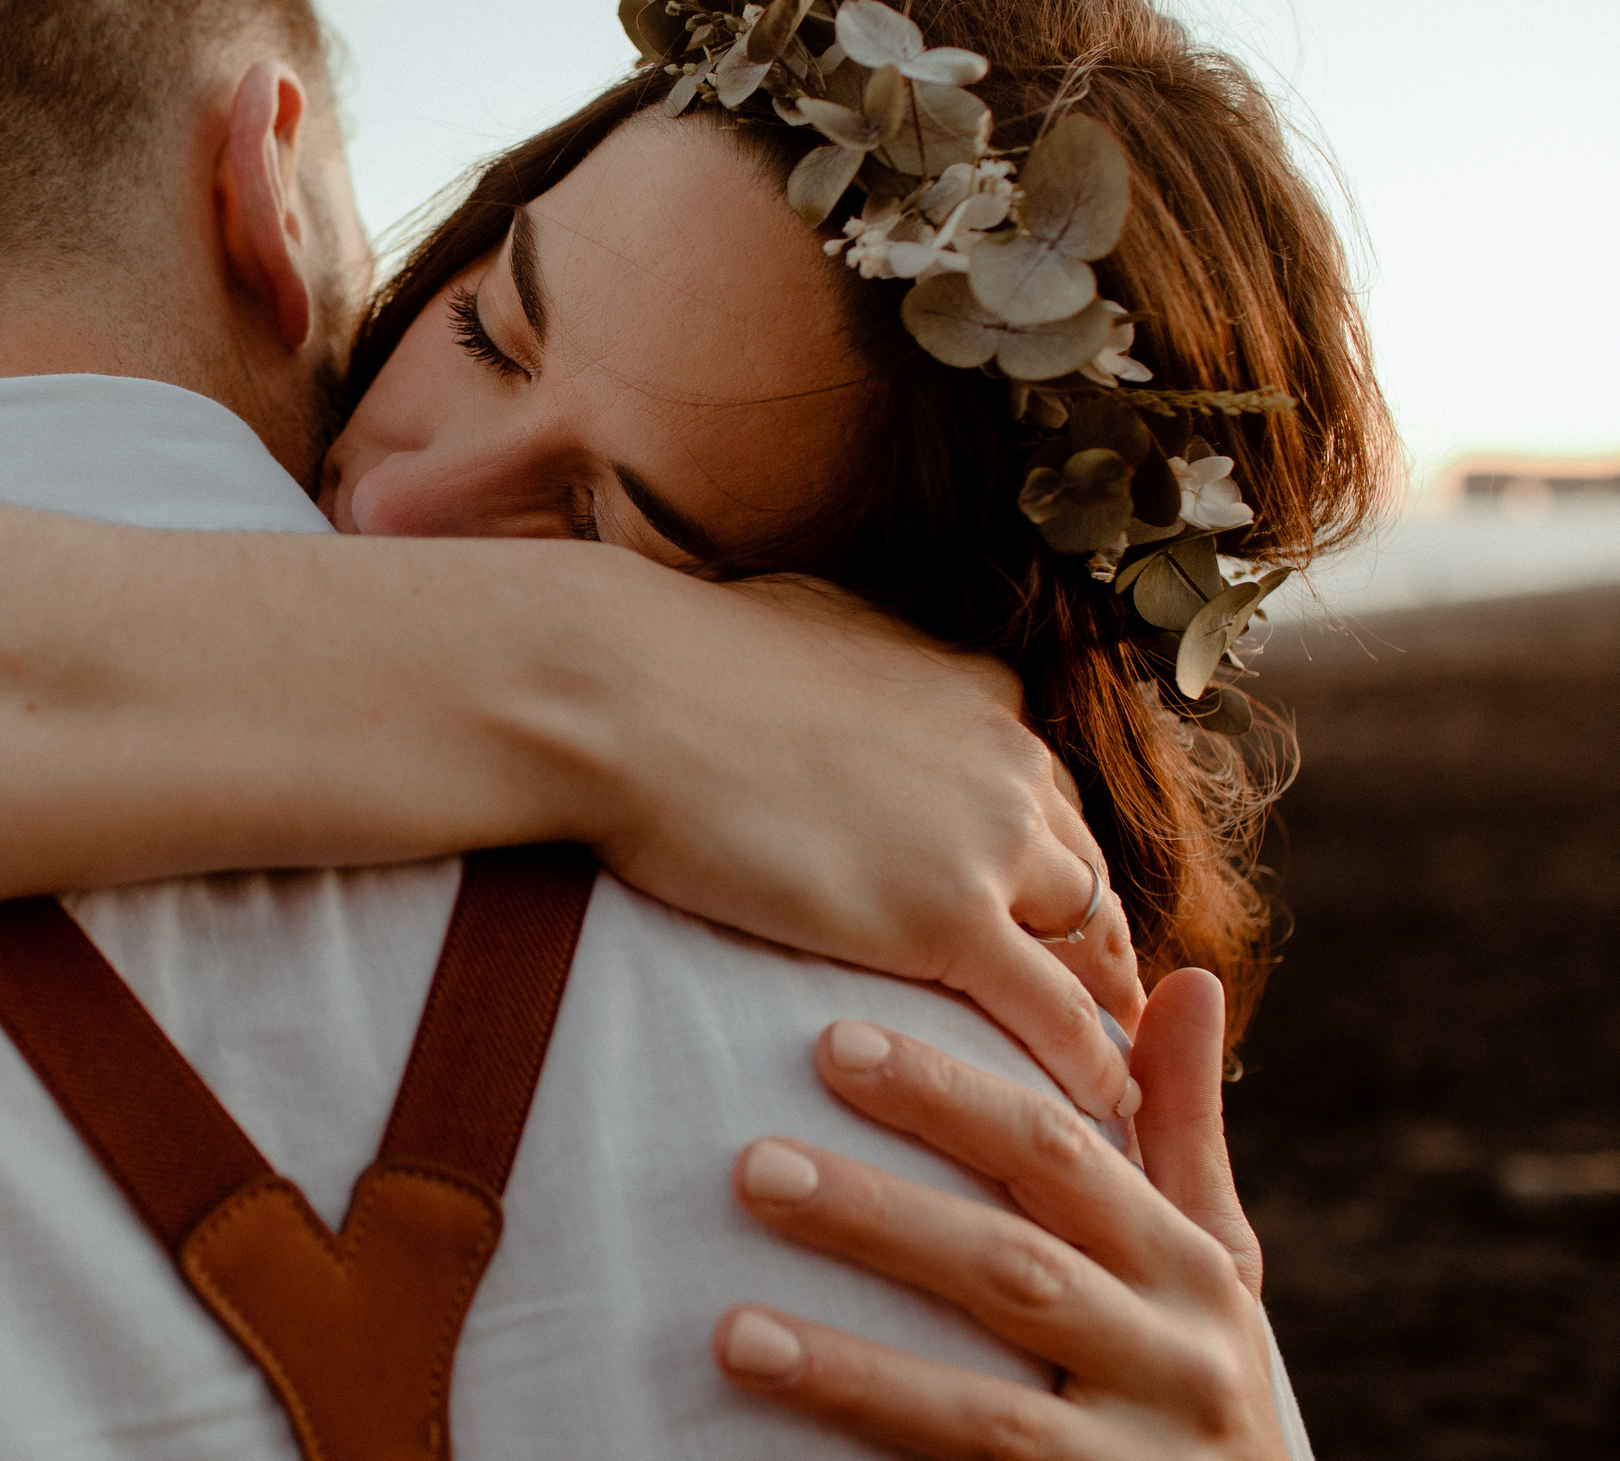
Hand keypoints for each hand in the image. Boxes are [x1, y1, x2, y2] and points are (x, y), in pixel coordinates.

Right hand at [591, 570, 1141, 1117]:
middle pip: (1080, 866)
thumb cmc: (667, 660)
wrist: (623, 693)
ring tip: (1115, 1064)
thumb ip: (848, 665)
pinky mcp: (948, 917)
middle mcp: (1006, 757)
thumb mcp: (800, 631)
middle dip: (1094, 933)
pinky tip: (1102, 1106)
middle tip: (1103, 997)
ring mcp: (986, 838)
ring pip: (1088, 937)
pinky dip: (1087, 1061)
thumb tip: (820, 669)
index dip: (1044, 856)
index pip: (1040, 789)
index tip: (1043, 903)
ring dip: (1104, 999)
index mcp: (972, 690)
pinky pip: (1052, 1008)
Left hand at [709, 976, 1286, 1458]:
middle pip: (1013, 1270)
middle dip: (880, 1217)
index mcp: (1194, 1271)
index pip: (1060, 1157)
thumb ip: (1183, 1135)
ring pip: (983, 1408)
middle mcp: (1179, 1363)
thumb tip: (1191, 978)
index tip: (830, 1042)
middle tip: (751, 1166)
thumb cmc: (1202, 1382)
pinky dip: (877, 1456)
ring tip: (733, 1332)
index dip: (949, 1096)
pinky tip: (784, 1436)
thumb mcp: (1217, 1269)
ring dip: (852, 1370)